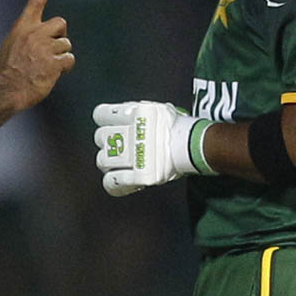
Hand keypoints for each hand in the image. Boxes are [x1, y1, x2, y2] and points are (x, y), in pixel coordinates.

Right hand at [0, 0, 74, 110]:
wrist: (5, 90)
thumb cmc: (8, 71)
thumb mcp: (12, 45)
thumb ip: (29, 36)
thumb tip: (46, 38)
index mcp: (22, 27)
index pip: (36, 1)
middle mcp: (35, 33)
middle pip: (61, 23)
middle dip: (60, 35)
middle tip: (51, 50)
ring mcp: (45, 47)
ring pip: (66, 44)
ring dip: (61, 55)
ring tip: (46, 66)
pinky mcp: (54, 63)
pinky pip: (69, 59)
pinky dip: (64, 67)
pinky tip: (52, 73)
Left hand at [93, 101, 216, 195]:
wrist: (195, 145)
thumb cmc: (179, 126)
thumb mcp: (158, 110)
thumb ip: (139, 112)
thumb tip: (129, 112)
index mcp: (133, 114)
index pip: (101, 115)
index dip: (104, 119)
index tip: (110, 124)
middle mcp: (129, 134)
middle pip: (100, 138)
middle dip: (107, 142)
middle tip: (117, 146)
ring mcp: (132, 156)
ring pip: (102, 160)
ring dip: (108, 162)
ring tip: (117, 164)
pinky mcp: (139, 175)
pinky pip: (113, 183)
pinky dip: (112, 185)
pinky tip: (116, 185)